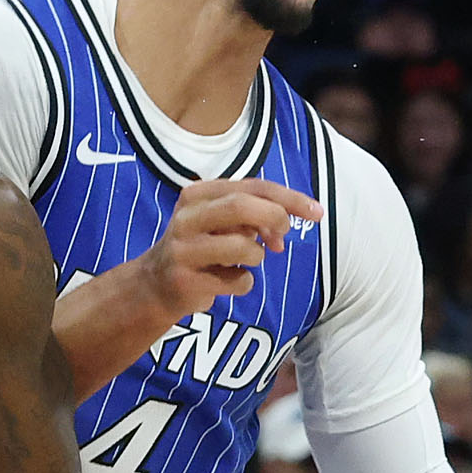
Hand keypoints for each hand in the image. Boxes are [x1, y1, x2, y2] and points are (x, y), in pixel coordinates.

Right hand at [141, 178, 321, 320]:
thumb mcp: (221, 221)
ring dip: (256, 257)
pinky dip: (242, 284)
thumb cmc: (200, 248)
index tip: (317, 212)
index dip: (289, 198)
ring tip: (244, 262)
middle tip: (281, 239)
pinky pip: (237, 281)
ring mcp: (183, 250)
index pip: (252, 186)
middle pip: (243, 206)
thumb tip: (285, 223)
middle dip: (274, 219)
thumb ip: (253, 214)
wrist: (154, 286)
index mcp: (198, 194)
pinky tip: (226, 282)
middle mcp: (187, 217)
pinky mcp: (185, 281)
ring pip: (243, 247)